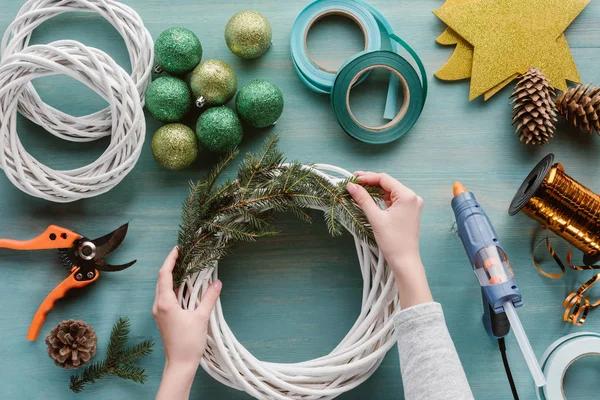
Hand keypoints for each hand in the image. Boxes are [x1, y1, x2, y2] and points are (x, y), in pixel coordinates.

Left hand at [154, 247, 221, 399]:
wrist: (180, 364)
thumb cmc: (189, 342)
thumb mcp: (201, 318)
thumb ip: (209, 298)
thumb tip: (217, 283)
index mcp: (165, 303)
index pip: (164, 274)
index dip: (170, 260)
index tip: (178, 249)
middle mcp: (158, 305)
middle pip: (161, 279)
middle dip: (170, 266)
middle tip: (183, 255)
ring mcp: (159, 312)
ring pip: (162, 288)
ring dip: (171, 277)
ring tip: (184, 267)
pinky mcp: (163, 318)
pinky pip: (165, 297)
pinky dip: (173, 288)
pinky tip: (184, 287)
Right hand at [347, 172, 431, 307]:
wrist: (405, 260)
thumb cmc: (392, 240)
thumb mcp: (375, 218)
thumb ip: (363, 199)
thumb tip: (351, 185)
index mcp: (407, 195)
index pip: (385, 179)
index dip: (368, 177)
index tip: (353, 178)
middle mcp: (412, 197)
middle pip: (388, 184)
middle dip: (370, 183)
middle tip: (353, 183)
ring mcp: (412, 205)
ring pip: (390, 192)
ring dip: (375, 191)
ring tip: (358, 190)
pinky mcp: (408, 212)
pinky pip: (393, 201)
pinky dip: (381, 200)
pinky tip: (369, 199)